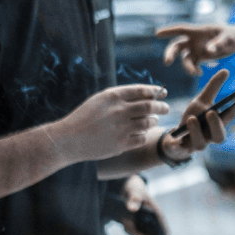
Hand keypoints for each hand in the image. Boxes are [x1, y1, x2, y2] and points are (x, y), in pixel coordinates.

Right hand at [55, 85, 169, 161]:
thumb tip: (149, 94)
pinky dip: (143, 135)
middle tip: (165, 108)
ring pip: (148, 122)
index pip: (142, 90)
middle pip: (150, 106)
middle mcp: (119, 111)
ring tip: (152, 120)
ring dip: (153, 121)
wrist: (68, 139)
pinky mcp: (121, 144)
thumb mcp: (100, 100)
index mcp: (112, 96)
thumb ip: (122, 97)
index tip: (163, 93)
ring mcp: (121, 128)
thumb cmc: (85, 117)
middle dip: (162, 107)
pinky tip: (139, 133)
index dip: (155, 91)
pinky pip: (142, 138)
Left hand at [116, 175, 167, 234]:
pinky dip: (130, 231)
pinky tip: (125, 223)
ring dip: (133, 233)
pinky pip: (136, 232)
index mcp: (157, 213)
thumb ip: (133, 199)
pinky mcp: (141, 224)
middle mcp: (154, 220)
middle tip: (127, 227)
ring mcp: (148, 223)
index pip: (164, 229)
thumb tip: (131, 209)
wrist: (131, 190)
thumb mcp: (134, 192)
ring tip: (125, 221)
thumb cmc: (135, 191)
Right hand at [156, 22, 234, 76]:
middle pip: (177, 45)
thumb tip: (209, 51)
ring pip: (184, 58)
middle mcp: (193, 40)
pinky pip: (193, 64)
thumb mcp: (228, 38)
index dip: (169, 31)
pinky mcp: (200, 57)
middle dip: (171, 53)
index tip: (157, 33)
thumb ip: (219, 44)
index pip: (181, 29)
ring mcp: (195, 49)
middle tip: (167, 62)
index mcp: (198, 31)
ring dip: (187, 66)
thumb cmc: (232, 35)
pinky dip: (194, 69)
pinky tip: (199, 73)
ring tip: (195, 72)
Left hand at [163, 68, 234, 155]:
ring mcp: (196, 145)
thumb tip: (226, 70)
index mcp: (218, 124)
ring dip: (196, 131)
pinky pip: (179, 150)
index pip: (231, 116)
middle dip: (217, 125)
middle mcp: (209, 137)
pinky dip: (176, 144)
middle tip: (212, 112)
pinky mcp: (180, 150)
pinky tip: (173, 138)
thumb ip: (213, 87)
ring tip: (191, 119)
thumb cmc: (193, 119)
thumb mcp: (200, 101)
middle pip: (219, 137)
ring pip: (201, 144)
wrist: (175, 139)